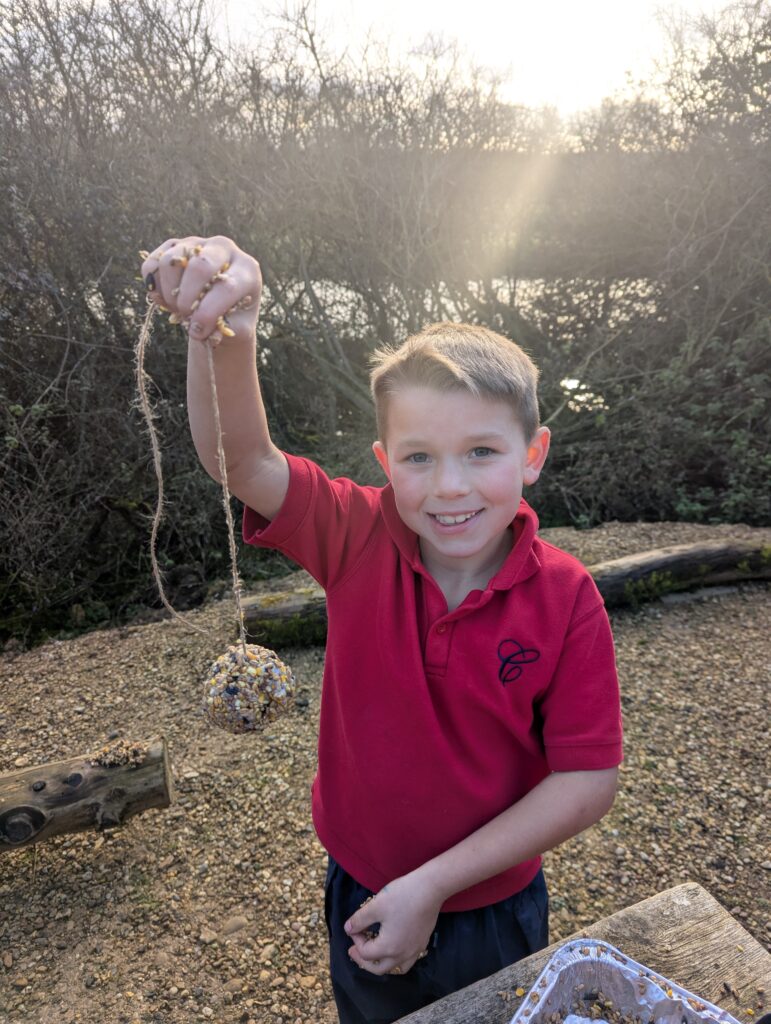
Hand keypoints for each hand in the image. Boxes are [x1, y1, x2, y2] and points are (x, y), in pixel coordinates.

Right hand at [139, 235, 261, 346]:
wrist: (220, 304)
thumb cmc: (233, 318)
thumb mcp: (237, 329)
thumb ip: (225, 331)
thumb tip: (202, 331)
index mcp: (247, 269)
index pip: (227, 287)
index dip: (208, 313)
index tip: (197, 332)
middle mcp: (224, 248)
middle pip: (200, 266)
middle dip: (188, 299)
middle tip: (186, 316)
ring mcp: (197, 243)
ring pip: (172, 261)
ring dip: (169, 292)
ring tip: (177, 308)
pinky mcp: (174, 245)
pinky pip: (154, 261)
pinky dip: (153, 284)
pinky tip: (163, 298)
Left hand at [344, 873, 442, 976]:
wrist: (430, 888)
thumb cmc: (401, 896)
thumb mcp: (375, 906)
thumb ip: (359, 920)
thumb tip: (348, 929)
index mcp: (388, 947)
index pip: (365, 952)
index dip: (356, 940)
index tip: (354, 927)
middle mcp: (402, 954)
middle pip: (379, 968)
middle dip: (363, 960)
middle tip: (354, 950)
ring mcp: (415, 950)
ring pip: (395, 968)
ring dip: (381, 964)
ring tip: (374, 954)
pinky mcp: (423, 943)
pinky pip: (407, 961)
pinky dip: (396, 960)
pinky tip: (394, 948)